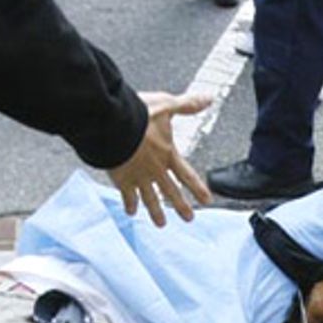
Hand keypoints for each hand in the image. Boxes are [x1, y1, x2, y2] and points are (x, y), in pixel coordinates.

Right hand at [107, 92, 212, 226]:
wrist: (114, 124)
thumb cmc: (139, 114)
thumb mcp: (167, 106)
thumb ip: (187, 105)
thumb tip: (208, 98)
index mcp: (168, 155)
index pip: (188, 176)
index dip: (198, 189)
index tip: (207, 201)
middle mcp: (155, 170)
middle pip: (171, 193)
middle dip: (180, 207)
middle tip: (188, 219)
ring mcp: (138, 177)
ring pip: (150, 199)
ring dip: (156, 212)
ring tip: (161, 224)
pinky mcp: (121, 179)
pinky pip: (127, 196)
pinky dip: (130, 204)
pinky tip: (130, 212)